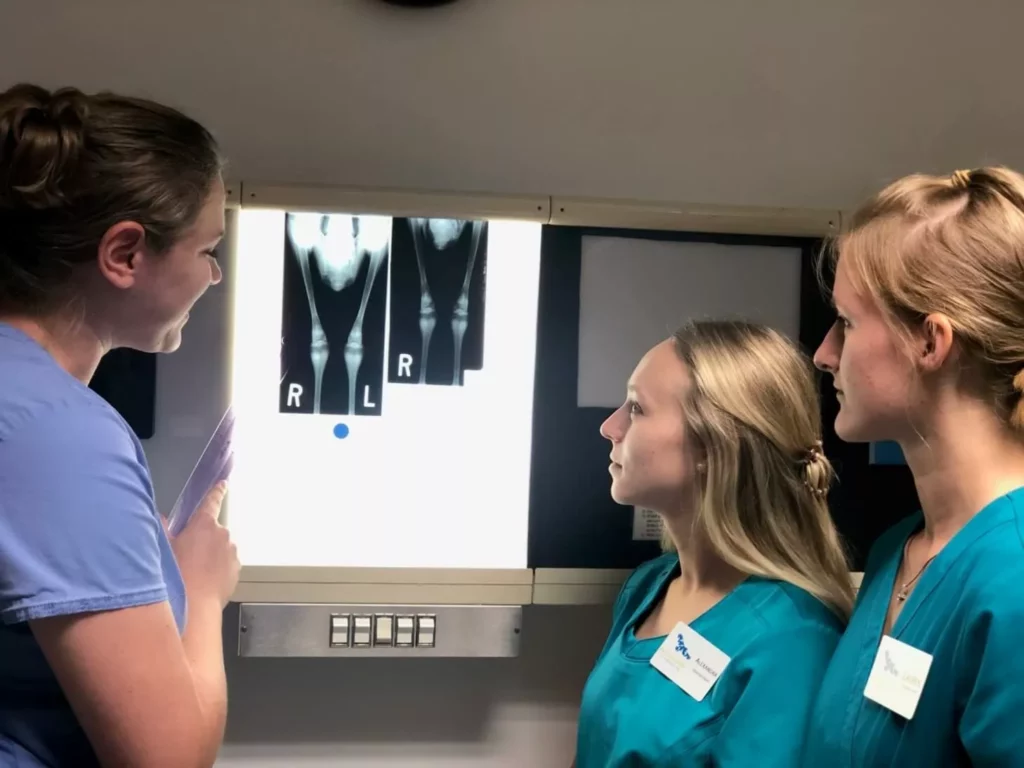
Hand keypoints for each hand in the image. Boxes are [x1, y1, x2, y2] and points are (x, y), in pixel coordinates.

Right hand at [169, 483, 239, 608]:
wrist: (194, 604)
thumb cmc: (176, 575)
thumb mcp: (163, 548)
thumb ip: (162, 528)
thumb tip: (161, 518)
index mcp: (204, 524)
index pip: (211, 501)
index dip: (216, 492)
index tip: (222, 484)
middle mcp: (222, 534)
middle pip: (212, 530)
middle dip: (203, 538)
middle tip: (188, 554)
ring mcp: (232, 552)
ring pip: (220, 548)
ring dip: (210, 554)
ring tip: (194, 571)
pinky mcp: (236, 568)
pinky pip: (226, 563)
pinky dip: (218, 568)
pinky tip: (204, 579)